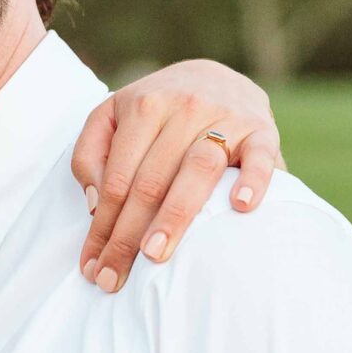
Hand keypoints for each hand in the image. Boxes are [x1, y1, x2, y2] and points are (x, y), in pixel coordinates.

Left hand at [72, 59, 282, 292]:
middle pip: (150, 181)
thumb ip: (89, 154)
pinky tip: (240, 207)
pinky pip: (260, 156)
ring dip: (175, 215)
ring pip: (197, 170)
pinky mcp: (261, 129)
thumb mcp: (112, 116)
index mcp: (143, 107)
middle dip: (128, 235)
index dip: (102, 226)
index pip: (116, 179)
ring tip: (156, 254)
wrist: (214, 75)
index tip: (93, 266)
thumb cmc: (156, 110)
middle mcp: (183, 109)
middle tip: (115, 278)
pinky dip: (253, 180)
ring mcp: (225, 117)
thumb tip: (94, 203)